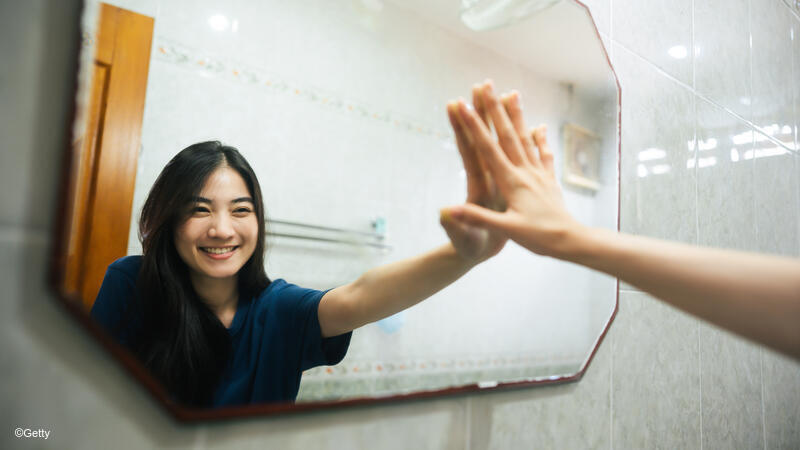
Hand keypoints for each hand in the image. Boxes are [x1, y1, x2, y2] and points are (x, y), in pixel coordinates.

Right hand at [442, 81, 583, 257]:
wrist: (571, 241)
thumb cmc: (539, 237)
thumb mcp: (506, 230)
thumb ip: (478, 217)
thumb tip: (449, 209)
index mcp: (512, 182)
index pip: (488, 149)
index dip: (474, 126)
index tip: (463, 105)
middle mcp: (525, 172)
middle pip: (506, 135)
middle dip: (494, 109)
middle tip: (486, 85)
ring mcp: (538, 173)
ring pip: (525, 138)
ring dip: (516, 115)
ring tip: (512, 93)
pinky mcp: (548, 180)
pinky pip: (543, 154)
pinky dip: (539, 138)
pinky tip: (539, 127)